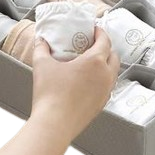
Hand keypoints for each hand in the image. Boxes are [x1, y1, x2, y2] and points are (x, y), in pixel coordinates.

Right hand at [30, 26, 119, 141]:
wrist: (54, 124)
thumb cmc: (50, 94)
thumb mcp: (42, 65)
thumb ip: (41, 49)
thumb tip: (40, 41)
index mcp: (95, 62)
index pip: (105, 41)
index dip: (101, 33)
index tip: (95, 29)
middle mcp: (105, 75)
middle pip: (114, 56)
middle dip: (106, 48)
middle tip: (93, 45)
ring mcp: (106, 91)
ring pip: (113, 72)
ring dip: (106, 64)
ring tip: (91, 63)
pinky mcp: (102, 104)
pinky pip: (107, 87)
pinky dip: (102, 80)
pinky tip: (88, 82)